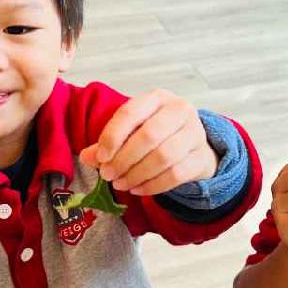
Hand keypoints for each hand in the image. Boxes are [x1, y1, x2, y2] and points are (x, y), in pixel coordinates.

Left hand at [78, 89, 218, 196]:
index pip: (130, 112)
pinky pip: (175, 175)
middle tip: (108, 175)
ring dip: (137, 175)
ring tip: (121, 184)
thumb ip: (109, 142)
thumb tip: (86, 157)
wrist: (193, 146)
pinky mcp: (201, 157)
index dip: (112, 136)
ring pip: (163, 157)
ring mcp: (195, 133)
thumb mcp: (133, 131)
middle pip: (149, 136)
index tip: (101, 158)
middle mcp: (179, 110)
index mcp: (157, 97)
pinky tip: (138, 189)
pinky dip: (152, 186)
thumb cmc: (158, 134)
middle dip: (124, 159)